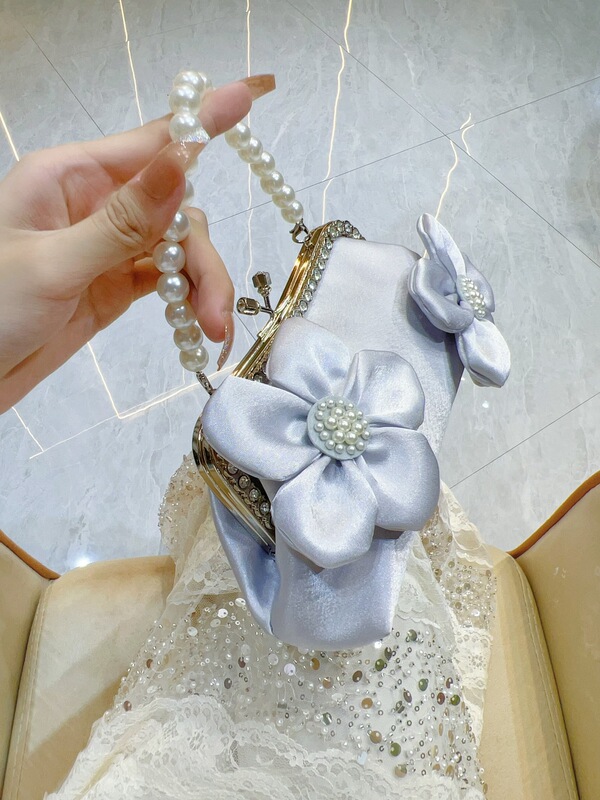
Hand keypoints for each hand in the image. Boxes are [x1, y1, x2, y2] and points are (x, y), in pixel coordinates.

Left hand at [0, 77, 271, 412]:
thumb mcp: (53, 264)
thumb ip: (121, 222)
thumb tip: (183, 164)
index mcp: (68, 178)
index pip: (148, 143)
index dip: (201, 122)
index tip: (249, 96)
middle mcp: (93, 204)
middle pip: (177, 211)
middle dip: (202, 258)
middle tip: (217, 310)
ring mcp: (108, 246)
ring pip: (178, 249)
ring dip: (203, 286)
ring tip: (212, 330)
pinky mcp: (116, 284)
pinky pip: (169, 279)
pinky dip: (190, 298)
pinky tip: (202, 324)